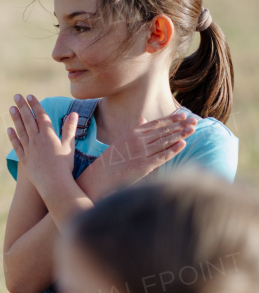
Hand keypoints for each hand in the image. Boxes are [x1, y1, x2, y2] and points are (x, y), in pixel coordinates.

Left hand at [7, 94, 76, 195]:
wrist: (54, 184)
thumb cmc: (65, 165)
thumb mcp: (69, 145)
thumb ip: (69, 129)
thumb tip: (74, 113)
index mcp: (48, 135)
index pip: (41, 116)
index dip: (35, 105)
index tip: (30, 96)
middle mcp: (36, 140)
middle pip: (28, 120)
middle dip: (22, 107)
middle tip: (17, 96)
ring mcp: (28, 149)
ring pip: (21, 130)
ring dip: (16, 118)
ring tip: (11, 108)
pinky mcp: (24, 159)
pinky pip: (16, 145)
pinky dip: (12, 136)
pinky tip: (9, 129)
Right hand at [80, 112, 194, 199]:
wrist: (99, 176)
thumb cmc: (111, 159)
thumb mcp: (120, 140)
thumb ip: (134, 129)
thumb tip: (144, 119)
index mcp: (132, 133)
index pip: (156, 124)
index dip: (171, 119)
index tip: (183, 115)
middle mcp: (138, 141)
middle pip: (163, 131)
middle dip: (180, 125)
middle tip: (194, 121)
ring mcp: (141, 153)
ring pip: (165, 141)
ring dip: (180, 134)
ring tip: (193, 129)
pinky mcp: (144, 165)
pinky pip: (162, 156)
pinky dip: (173, 149)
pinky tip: (183, 144)